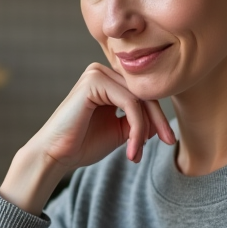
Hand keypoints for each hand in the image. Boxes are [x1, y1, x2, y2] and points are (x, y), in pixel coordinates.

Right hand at [0, 64, 175, 212]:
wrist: (56, 156)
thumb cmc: (82, 145)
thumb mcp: (119, 131)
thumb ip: (138, 121)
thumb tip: (160, 121)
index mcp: (107, 81)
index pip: (143, 94)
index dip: (159, 117)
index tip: (169, 141)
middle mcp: (101, 71)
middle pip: (144, 93)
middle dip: (159, 121)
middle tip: (170, 143)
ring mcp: (97, 73)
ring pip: (139, 99)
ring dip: (145, 129)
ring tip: (137, 153)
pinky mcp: (94, 81)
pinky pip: (129, 103)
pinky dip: (136, 127)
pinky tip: (131, 148)